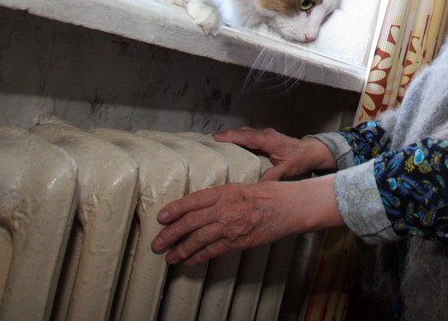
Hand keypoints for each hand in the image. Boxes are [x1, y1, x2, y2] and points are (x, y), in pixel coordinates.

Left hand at [151, 176, 341, 264]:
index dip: (175, 209)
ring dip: (181, 249)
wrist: (290, 207)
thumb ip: (223, 196)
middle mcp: (226, 208)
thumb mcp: (243, 187)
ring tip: (170, 256)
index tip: (161, 217)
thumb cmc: (270, 194)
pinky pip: (214, 251)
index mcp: (225, 191)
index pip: (193, 201)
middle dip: (171, 233)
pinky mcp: (239, 241)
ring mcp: (232, 226)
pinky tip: (189, 261)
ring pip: (199, 239)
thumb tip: (204, 206)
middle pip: (191, 221)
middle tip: (157, 242)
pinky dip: (198, 257)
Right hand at [213, 127, 335, 180]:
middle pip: (242, 132)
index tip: (216, 138)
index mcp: (268, 140)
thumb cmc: (299, 160)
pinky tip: (231, 145)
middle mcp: (265, 134)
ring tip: (217, 144)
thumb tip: (257, 187)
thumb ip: (272, 177)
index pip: (246, 137)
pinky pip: (248, 135)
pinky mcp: (265, 137)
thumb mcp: (286, 170)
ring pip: (244, 132)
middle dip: (226, 135)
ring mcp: (265, 134)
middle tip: (210, 142)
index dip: (231, 137)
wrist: (310, 151)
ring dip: (232, 136)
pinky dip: (238, 138)